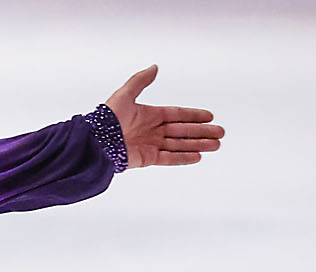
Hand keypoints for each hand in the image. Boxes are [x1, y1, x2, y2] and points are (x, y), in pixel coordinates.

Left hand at [105, 64, 224, 168]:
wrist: (95, 142)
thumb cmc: (106, 118)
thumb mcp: (124, 94)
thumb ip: (140, 81)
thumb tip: (155, 67)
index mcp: (148, 114)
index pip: (177, 114)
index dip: (193, 115)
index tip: (210, 116)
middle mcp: (151, 130)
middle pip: (182, 131)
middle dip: (201, 132)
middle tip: (220, 133)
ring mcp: (149, 145)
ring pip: (179, 145)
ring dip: (198, 144)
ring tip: (216, 145)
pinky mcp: (146, 159)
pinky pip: (169, 158)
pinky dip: (183, 157)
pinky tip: (198, 156)